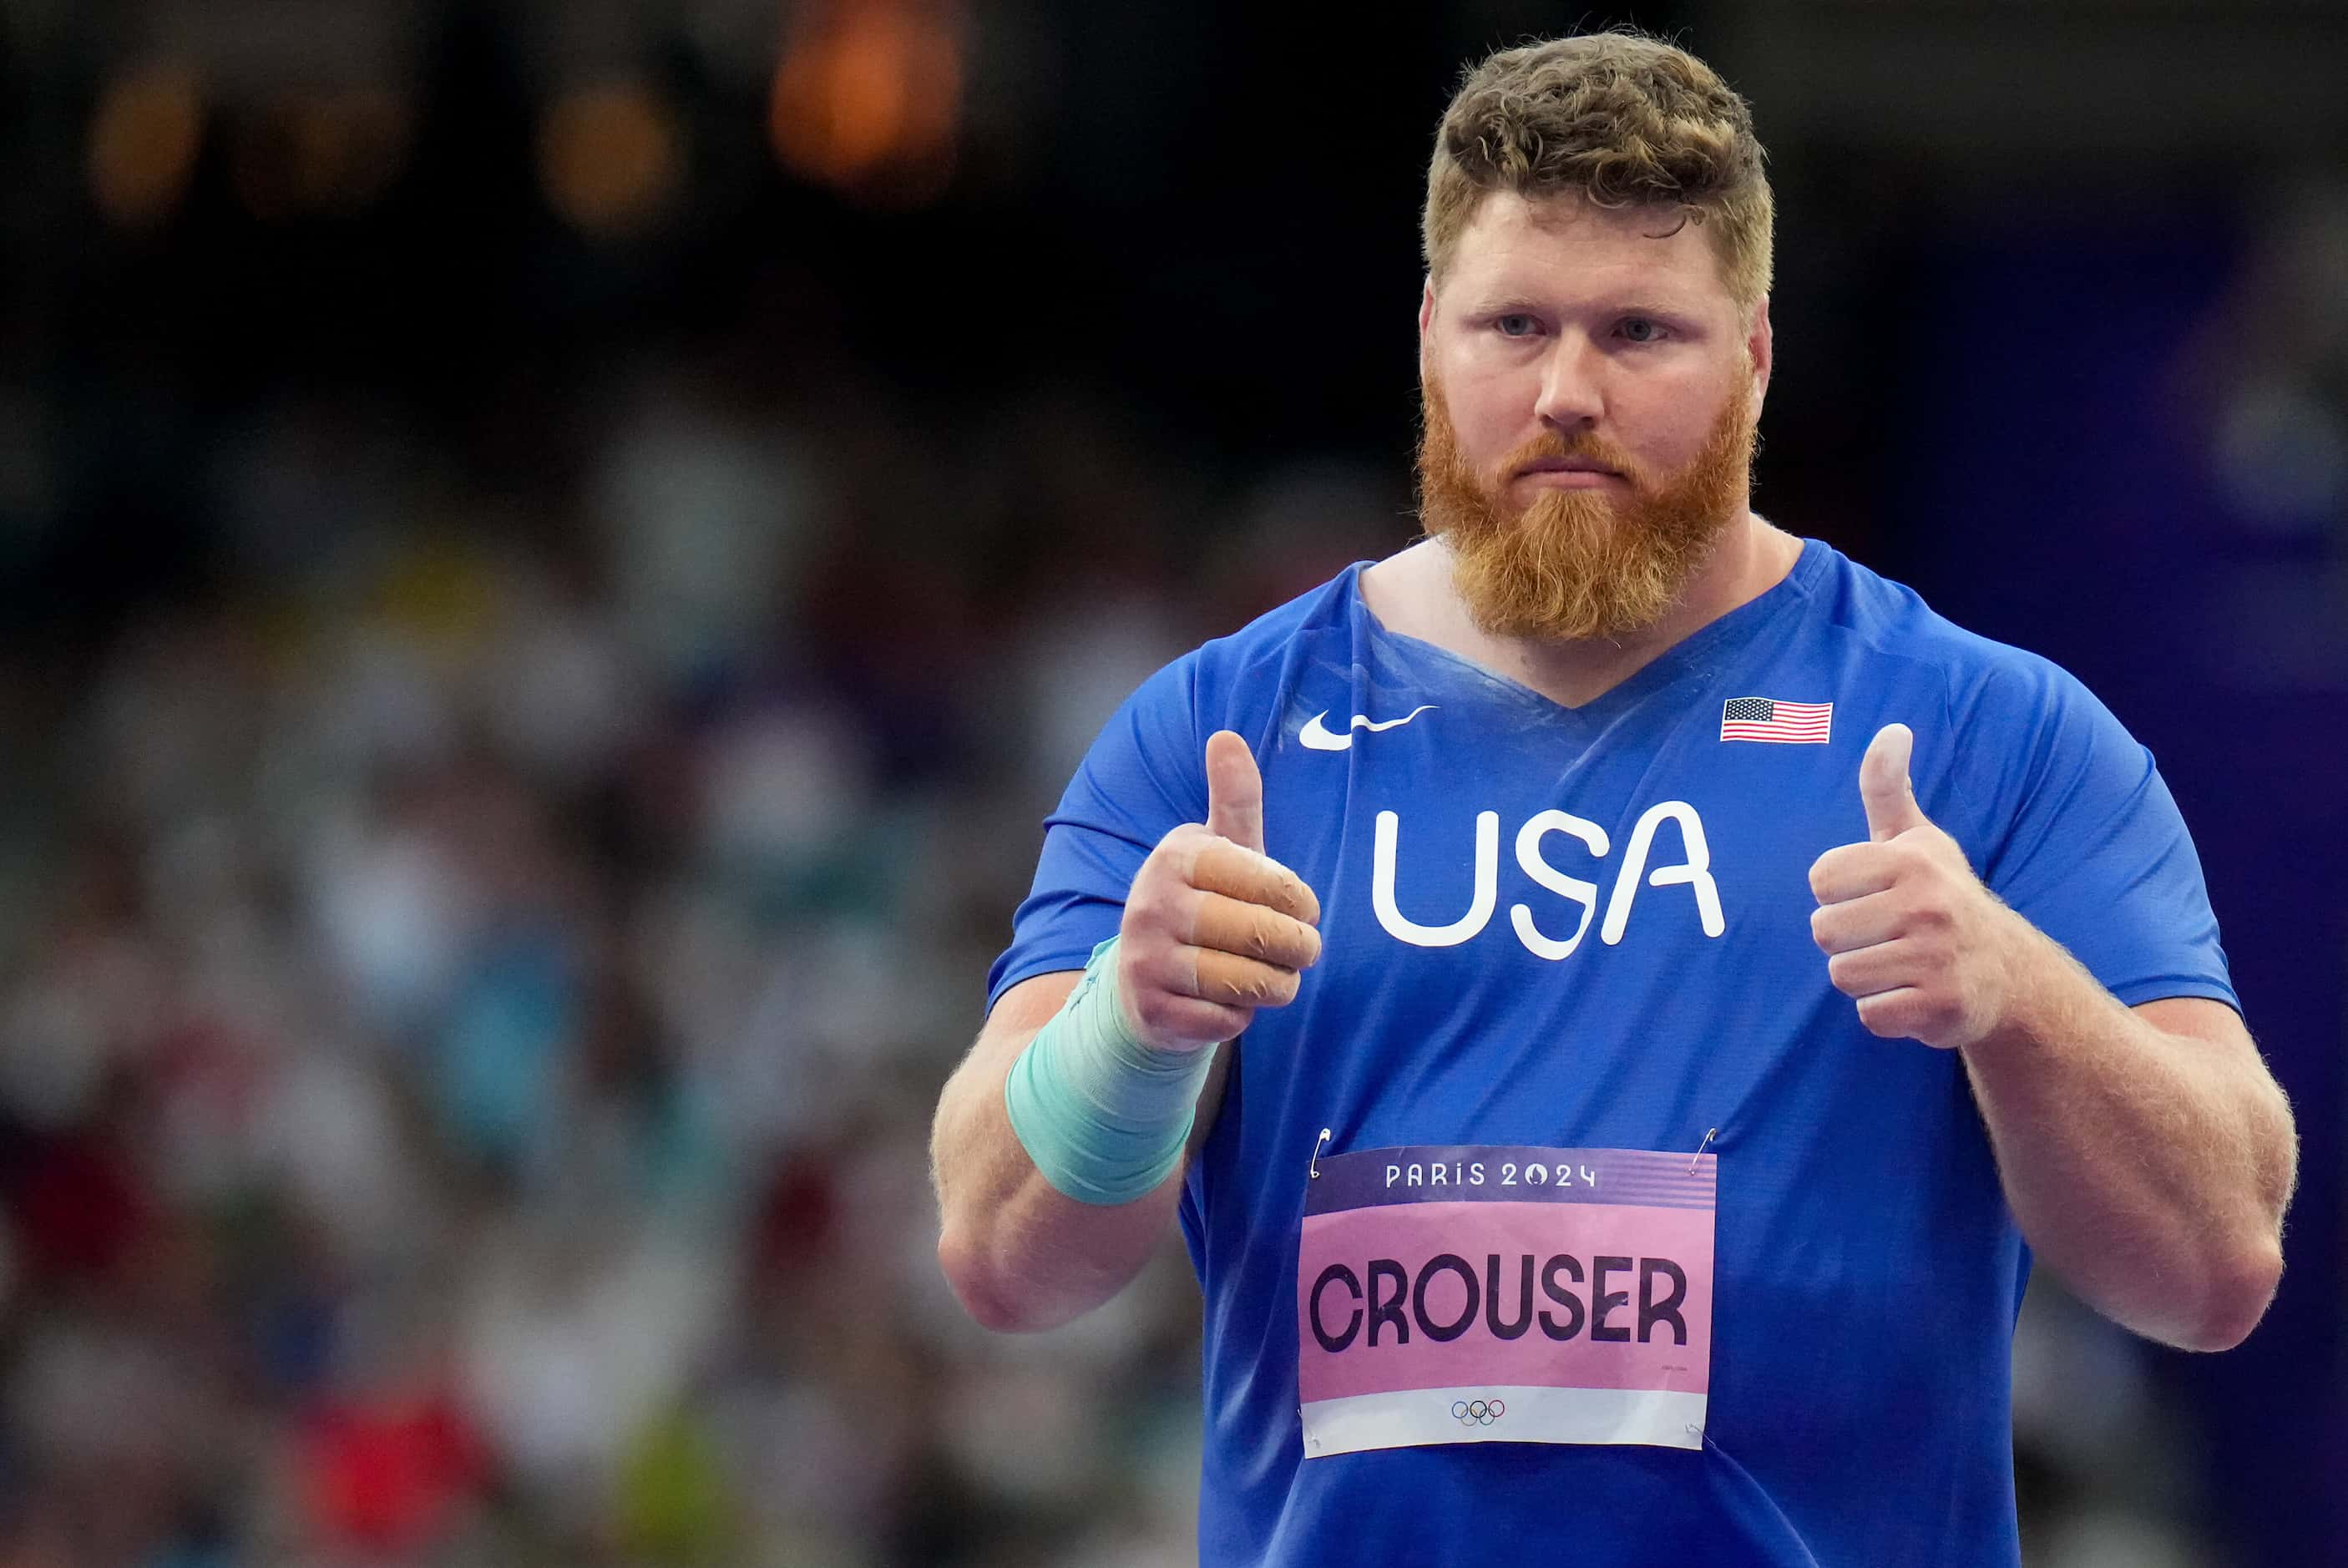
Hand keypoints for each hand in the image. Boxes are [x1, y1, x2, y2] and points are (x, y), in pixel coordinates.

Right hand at [1116, 731, 1322, 1051]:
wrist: (1138, 980)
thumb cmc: (1201, 904)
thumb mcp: (1218, 850)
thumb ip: (1234, 799)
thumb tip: (1227, 736)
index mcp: (1176, 857)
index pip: (1265, 879)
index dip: (1298, 900)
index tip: (1304, 907)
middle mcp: (1152, 905)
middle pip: (1261, 935)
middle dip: (1298, 948)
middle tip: (1303, 949)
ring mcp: (1146, 961)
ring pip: (1248, 983)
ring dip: (1277, 986)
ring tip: (1277, 976)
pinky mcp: (1152, 1013)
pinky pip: (1226, 1022)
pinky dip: (1241, 1016)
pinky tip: (1232, 1001)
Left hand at [1807, 724, 2028, 1050]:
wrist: (2007, 971)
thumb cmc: (1941, 898)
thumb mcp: (1917, 840)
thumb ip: (1888, 787)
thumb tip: (1893, 729)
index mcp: (1912, 860)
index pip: (1820, 879)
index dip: (1837, 893)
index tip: (1873, 896)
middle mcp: (1928, 904)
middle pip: (1823, 931)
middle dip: (1847, 940)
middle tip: (1887, 937)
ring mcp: (1938, 957)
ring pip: (1842, 975)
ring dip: (1864, 978)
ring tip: (1899, 965)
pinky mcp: (1942, 1006)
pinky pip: (1870, 1014)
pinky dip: (1884, 1012)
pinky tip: (1912, 996)